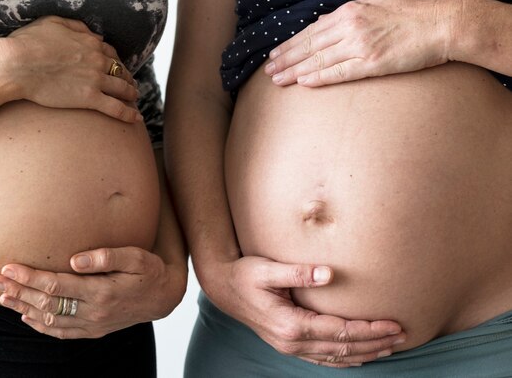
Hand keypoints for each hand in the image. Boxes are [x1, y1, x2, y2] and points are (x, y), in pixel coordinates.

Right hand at [0, 15, 141, 121]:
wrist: (15, 65)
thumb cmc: (27, 43)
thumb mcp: (53, 23)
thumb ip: (77, 27)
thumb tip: (96, 35)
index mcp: (90, 42)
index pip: (111, 53)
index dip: (116, 61)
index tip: (117, 67)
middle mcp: (97, 60)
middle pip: (120, 70)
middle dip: (128, 78)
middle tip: (131, 85)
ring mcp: (95, 80)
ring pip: (123, 88)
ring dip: (132, 94)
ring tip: (135, 99)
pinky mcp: (89, 98)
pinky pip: (116, 108)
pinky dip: (129, 114)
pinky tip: (136, 118)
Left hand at [0, 246, 186, 338]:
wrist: (164, 298)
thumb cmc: (149, 271)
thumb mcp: (136, 257)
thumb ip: (107, 256)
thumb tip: (76, 259)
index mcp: (101, 292)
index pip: (55, 286)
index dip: (29, 277)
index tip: (8, 267)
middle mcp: (93, 312)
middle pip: (46, 304)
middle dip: (18, 291)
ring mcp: (92, 324)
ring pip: (49, 320)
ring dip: (23, 308)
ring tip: (3, 297)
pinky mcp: (94, 330)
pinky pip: (61, 332)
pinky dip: (40, 326)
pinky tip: (26, 317)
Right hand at [202, 256, 404, 367]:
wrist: (223, 288)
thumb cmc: (244, 275)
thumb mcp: (267, 269)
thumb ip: (298, 272)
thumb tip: (329, 273)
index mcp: (290, 324)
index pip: (340, 331)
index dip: (369, 329)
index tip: (394, 324)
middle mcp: (292, 342)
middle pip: (343, 348)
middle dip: (375, 342)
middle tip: (403, 336)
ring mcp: (290, 347)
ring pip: (336, 357)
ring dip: (365, 353)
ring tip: (391, 347)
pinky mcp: (288, 345)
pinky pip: (323, 358)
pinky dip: (345, 359)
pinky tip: (359, 356)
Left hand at [265, 0, 450, 86]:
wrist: (441, 26)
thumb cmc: (410, 14)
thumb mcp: (376, 4)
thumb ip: (349, 13)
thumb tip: (325, 20)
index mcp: (350, 12)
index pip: (311, 31)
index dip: (291, 44)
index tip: (276, 54)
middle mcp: (350, 27)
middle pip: (309, 46)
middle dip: (285, 59)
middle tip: (268, 71)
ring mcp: (360, 45)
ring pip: (319, 60)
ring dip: (295, 71)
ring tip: (277, 80)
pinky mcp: (372, 63)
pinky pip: (339, 72)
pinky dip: (319, 77)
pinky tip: (303, 82)